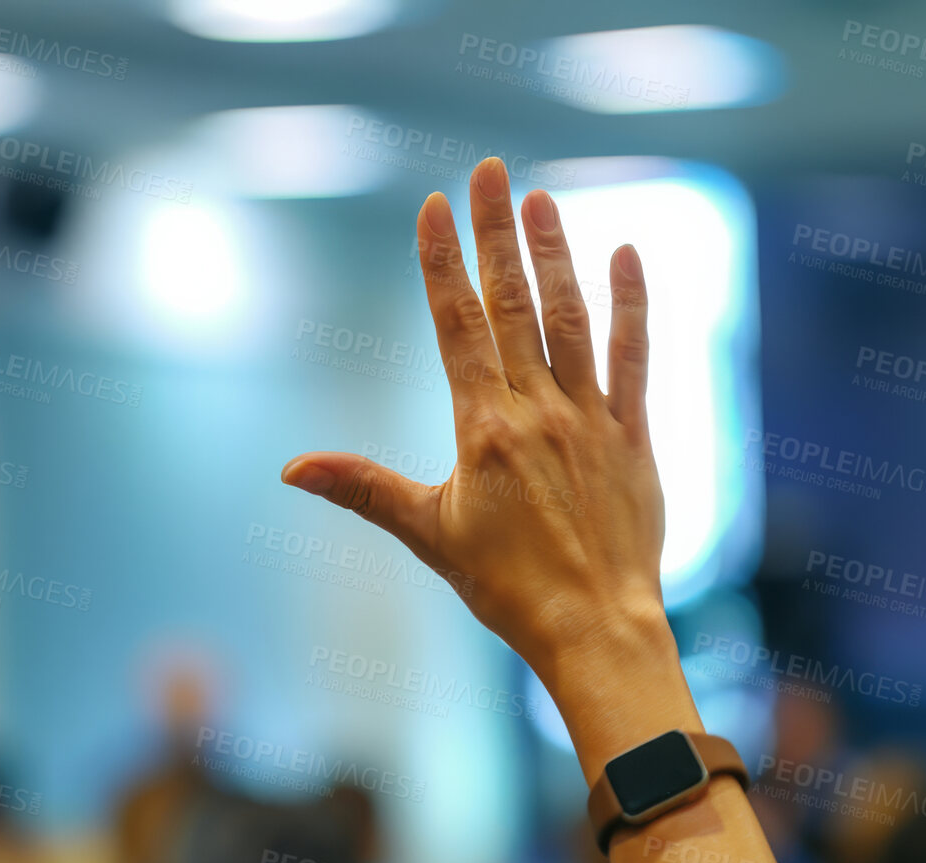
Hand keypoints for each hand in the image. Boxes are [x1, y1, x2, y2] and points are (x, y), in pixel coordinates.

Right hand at [282, 157, 699, 776]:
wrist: (594, 628)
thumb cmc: (506, 589)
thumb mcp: (426, 534)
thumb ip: (362, 489)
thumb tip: (290, 468)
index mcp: (483, 429)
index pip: (458, 326)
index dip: (444, 262)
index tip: (435, 206)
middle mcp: (539, 410)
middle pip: (514, 305)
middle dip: (497, 234)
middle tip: (489, 172)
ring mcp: (592, 419)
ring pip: (572, 318)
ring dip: (555, 254)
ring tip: (542, 199)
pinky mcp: (634, 436)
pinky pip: (635, 358)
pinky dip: (632, 305)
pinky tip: (626, 254)